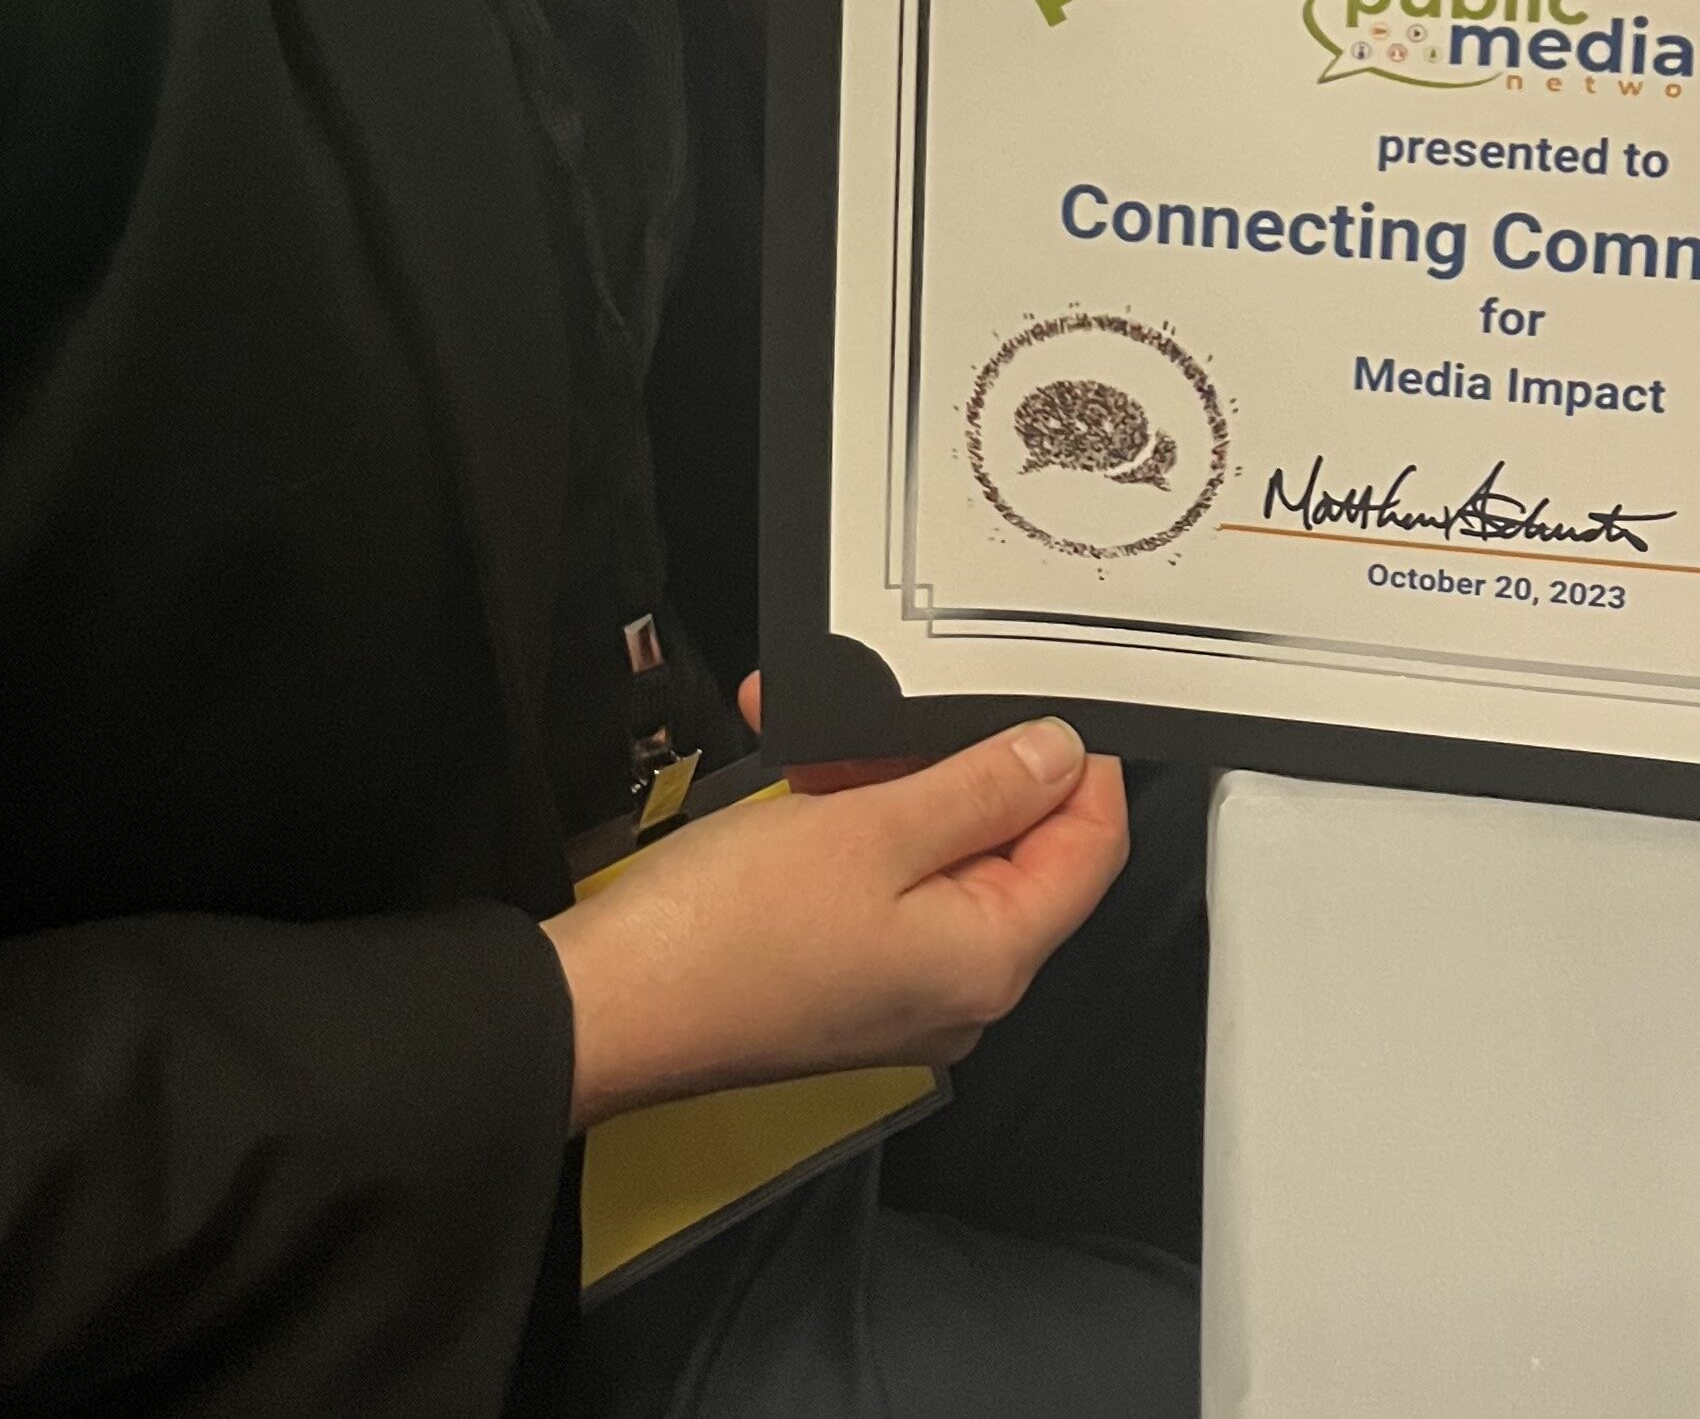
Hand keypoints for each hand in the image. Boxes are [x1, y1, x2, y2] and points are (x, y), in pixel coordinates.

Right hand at [542, 708, 1126, 1127]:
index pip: (1090, 846)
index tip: (1040, 691)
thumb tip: (1060, 753)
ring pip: (933, 848)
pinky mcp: (845, 973)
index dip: (1077, 762)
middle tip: (901, 694)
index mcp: (993, 957)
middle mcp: (962, 985)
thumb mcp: (870, 828)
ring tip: (819, 719)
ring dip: (883, 773)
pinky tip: (793, 764)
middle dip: (953, 753)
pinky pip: (878, 875)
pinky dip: (846, 816)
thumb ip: (980, 786)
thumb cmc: (730, 933)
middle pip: (1010, 843)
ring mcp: (901, 984)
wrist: (610, 1008)